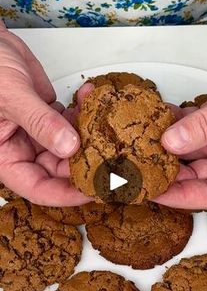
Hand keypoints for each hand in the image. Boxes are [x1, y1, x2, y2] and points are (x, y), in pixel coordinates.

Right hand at [0, 23, 91, 205]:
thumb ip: (39, 122)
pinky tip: (90, 97)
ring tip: (104, 124)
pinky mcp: (50, 118)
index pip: (38, 188)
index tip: (93, 190)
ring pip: (70, 148)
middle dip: (85, 164)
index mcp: (5, 157)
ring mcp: (38, 134)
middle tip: (112, 158)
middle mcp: (23, 150)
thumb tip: (69, 146)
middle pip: (59, 170)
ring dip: (89, 137)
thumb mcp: (10, 95)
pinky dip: (83, 114)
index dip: (66, 195)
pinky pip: (71, 124)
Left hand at [156, 60, 206, 209]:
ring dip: (167, 143)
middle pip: (195, 174)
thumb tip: (172, 141)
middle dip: (167, 170)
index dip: (182, 197)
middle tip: (139, 166)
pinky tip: (159, 115)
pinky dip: (176, 120)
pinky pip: (192, 125)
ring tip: (143, 140)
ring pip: (189, 149)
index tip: (154, 192)